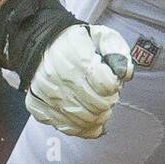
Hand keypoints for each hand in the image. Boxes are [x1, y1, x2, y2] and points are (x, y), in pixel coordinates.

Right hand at [24, 24, 134, 138]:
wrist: (41, 45)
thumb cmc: (76, 42)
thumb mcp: (101, 36)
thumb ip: (117, 50)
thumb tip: (124, 72)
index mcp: (78, 57)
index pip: (107, 85)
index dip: (114, 85)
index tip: (111, 81)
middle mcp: (61, 78)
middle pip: (98, 105)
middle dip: (108, 102)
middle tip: (106, 95)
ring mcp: (48, 95)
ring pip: (84, 120)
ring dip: (97, 116)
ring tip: (98, 106)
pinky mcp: (39, 107)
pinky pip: (66, 127)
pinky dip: (81, 127)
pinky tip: (87, 120)